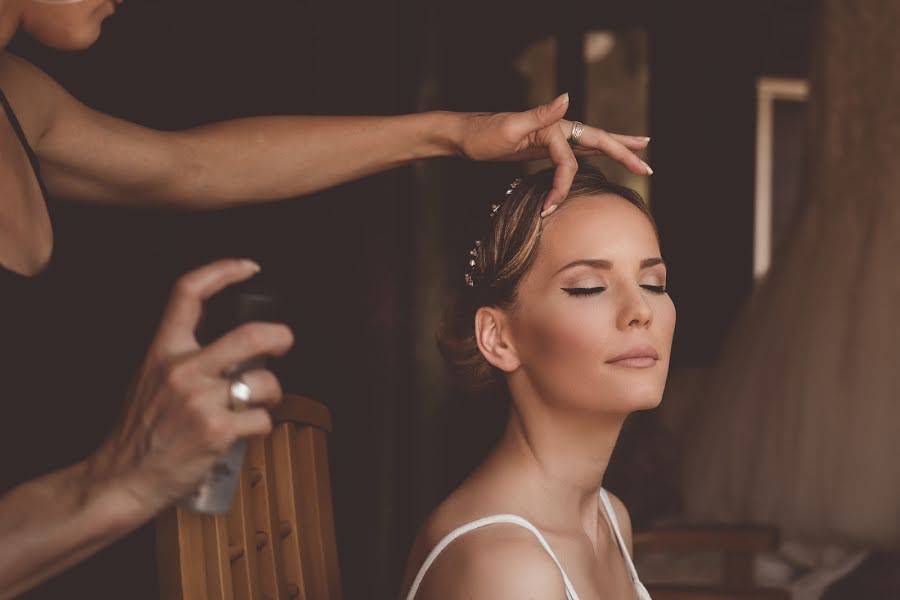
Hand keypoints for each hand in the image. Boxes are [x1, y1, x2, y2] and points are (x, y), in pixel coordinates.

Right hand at [85, 259, 293, 513]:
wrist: (122, 477)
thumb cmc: (140, 430)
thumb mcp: (149, 377)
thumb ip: (182, 354)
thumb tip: (226, 340)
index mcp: (163, 351)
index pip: (187, 294)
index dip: (222, 271)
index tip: (247, 266)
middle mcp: (183, 370)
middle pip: (249, 335)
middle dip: (280, 336)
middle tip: (285, 341)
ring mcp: (202, 401)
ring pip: (265, 382)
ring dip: (272, 393)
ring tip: (258, 403)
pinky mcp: (218, 432)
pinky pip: (262, 421)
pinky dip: (261, 427)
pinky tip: (245, 431)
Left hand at [455, 93, 652, 211]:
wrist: (464, 136)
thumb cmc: (482, 134)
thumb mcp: (509, 126)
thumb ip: (541, 114)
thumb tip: (568, 97)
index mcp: (553, 127)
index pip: (569, 161)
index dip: (562, 186)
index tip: (548, 209)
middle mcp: (559, 128)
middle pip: (600, 141)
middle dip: (625, 154)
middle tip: (648, 167)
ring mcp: (555, 136)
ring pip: (594, 144)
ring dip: (618, 149)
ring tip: (641, 152)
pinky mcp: (548, 146)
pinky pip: (578, 152)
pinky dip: (595, 155)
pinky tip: (604, 157)